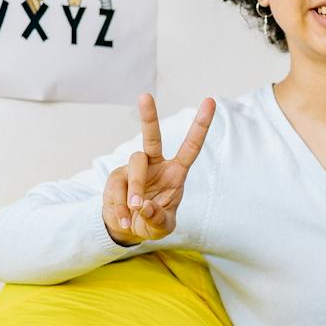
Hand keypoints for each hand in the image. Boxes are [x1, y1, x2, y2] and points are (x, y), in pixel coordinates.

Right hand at [104, 93, 215, 245]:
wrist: (127, 229)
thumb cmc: (151, 222)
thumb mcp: (162, 226)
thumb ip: (157, 218)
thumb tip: (144, 206)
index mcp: (175, 172)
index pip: (191, 147)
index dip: (200, 125)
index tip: (210, 101)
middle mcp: (155, 165)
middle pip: (152, 138)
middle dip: (149, 117)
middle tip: (145, 96)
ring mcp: (133, 169)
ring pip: (135, 165)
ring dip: (135, 188)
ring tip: (135, 208)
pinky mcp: (116, 177)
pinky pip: (117, 187)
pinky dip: (120, 206)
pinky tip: (124, 220)